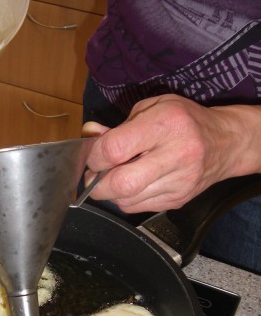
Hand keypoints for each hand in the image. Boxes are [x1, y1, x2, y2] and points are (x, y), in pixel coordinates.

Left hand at [83, 94, 260, 212]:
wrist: (226, 143)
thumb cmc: (185, 120)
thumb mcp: (153, 108)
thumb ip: (119, 125)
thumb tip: (90, 134)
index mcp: (166, 124)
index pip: (115, 149)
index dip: (94, 157)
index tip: (93, 156)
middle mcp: (176, 154)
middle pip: (120, 183)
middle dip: (97, 184)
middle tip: (95, 175)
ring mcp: (179, 181)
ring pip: (127, 200)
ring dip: (111, 192)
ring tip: (117, 176)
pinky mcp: (178, 200)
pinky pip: (138, 207)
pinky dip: (127, 198)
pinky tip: (134, 183)